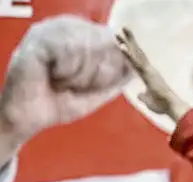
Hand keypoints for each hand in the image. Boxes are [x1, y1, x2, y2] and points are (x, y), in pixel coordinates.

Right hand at [0, 15, 132, 146]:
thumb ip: (118, 78)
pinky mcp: (38, 39)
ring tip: (65, 83)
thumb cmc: (61, 102)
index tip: (97, 83)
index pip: (114, 39)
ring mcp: (51, 30)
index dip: (113, 63)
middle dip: (99, 72)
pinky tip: (54, 78)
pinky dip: (67, 72)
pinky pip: (69, 51)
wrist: (30, 119)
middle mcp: (66, 27)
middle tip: (77, 86)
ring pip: (88, 46)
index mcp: (82, 36)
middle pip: (105, 41)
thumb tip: (137, 67)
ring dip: (82, 74)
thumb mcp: (98, 90)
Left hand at [114, 27, 188, 120]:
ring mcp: (148, 70)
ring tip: (121, 30)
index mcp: (148, 76)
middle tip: (122, 28)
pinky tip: (122, 46)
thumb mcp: (150, 102)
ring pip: (136, 54)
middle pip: (137, 53)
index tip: (123, 43)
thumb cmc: (164, 106)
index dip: (129, 52)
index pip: (136, 62)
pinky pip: (136, 62)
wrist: (172, 107)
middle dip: (129, 41)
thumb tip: (139, 95)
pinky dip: (128, 54)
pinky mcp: (148, 73)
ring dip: (128, 42)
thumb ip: (144, 97)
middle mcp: (149, 70)